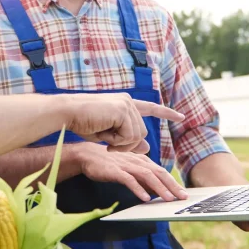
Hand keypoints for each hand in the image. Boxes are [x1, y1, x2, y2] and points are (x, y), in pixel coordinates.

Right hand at [66, 93, 183, 153]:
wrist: (68, 112)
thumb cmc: (82, 122)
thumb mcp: (108, 133)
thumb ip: (128, 138)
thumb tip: (147, 147)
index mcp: (124, 103)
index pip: (150, 107)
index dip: (166, 113)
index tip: (181, 117)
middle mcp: (128, 101)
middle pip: (141, 132)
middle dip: (127, 144)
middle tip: (109, 145)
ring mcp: (126, 105)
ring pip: (136, 136)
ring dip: (120, 143)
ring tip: (104, 137)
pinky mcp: (122, 111)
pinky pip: (129, 136)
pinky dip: (116, 141)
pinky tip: (104, 134)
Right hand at [77, 142, 187, 201]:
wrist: (88, 155)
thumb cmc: (109, 163)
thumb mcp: (129, 168)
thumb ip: (142, 177)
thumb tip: (157, 191)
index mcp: (141, 160)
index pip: (161, 171)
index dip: (173, 182)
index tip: (183, 193)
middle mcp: (136, 161)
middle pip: (158, 173)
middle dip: (172, 186)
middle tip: (182, 198)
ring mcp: (126, 165)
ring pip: (147, 176)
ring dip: (159, 188)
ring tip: (168, 199)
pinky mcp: (115, 170)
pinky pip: (129, 180)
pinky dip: (138, 188)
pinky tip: (145, 198)